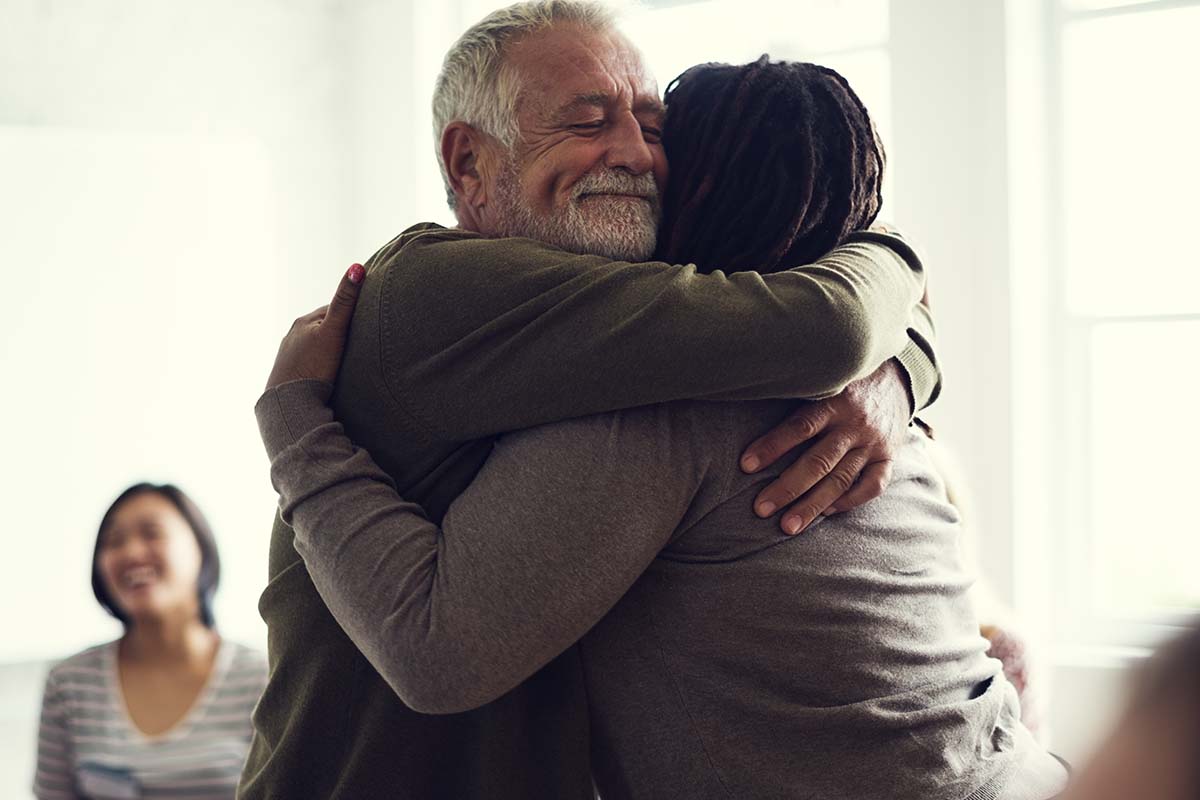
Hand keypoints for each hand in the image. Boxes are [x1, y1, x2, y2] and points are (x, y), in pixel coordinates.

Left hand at [266, 263, 364, 390]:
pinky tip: (326, 374)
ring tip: (343, 359)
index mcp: (303, 321)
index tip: (366, 320)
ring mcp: (288, 355)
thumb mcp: (334, 331)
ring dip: (327, 349)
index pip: (332, 309)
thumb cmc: (314, 366)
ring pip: (314, 345)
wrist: (290, 403)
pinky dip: (318, 364)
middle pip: (322, 327)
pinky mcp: (287, 374)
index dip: (350, 313)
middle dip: (338, 331)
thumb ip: (345, 302)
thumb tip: (357, 267)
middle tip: (358, 341)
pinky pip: (308, 362)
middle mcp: (292, 334)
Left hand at [740, 360, 909, 534]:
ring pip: (841, 480)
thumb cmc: (843, 380)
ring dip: (813, 505)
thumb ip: (796, 393)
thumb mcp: (822, 377)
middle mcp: (855, 424)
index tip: (746, 466)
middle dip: (788, 488)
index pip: (800, 427)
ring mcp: (874, 443)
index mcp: (834, 400)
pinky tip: (826, 513)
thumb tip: (747, 402)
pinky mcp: (888, 457)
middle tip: (761, 509)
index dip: (772, 446)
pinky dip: (849, 501)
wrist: (898, 377)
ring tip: (788, 526)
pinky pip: (873, 486)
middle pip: (819, 462)